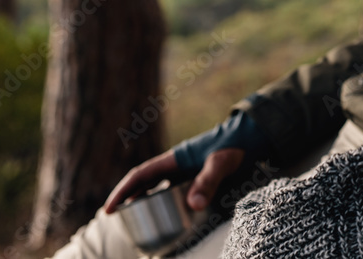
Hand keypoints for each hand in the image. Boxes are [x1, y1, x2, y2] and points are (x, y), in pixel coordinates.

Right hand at [103, 148, 245, 213]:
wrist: (253, 137)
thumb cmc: (235, 146)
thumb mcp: (221, 163)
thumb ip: (208, 181)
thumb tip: (194, 205)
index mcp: (175, 159)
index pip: (140, 175)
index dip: (123, 192)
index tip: (109, 210)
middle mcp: (177, 166)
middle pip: (145, 184)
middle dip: (129, 200)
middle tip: (118, 220)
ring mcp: (187, 173)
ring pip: (158, 190)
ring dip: (145, 204)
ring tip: (137, 224)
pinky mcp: (198, 181)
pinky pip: (174, 195)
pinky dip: (166, 207)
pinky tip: (168, 220)